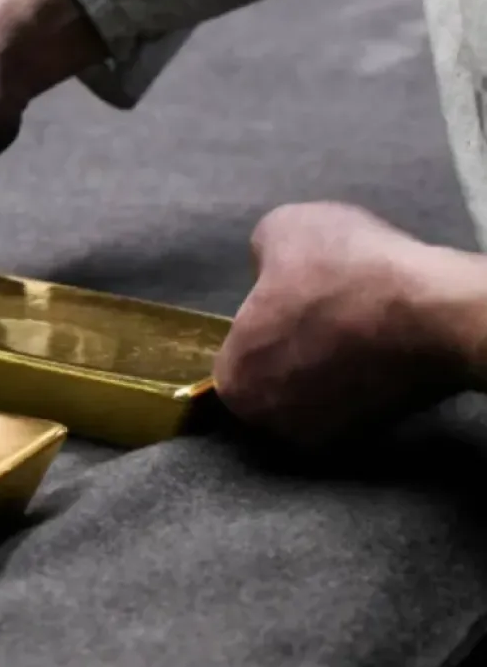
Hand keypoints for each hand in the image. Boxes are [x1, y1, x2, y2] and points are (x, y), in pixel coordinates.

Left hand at [214, 202, 484, 445]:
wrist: (431, 312)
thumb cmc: (342, 271)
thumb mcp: (282, 230)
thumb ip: (261, 257)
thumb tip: (268, 271)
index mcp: (235, 384)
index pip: (239, 356)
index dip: (263, 324)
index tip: (290, 301)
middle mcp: (272, 424)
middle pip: (276, 379)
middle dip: (294, 350)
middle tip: (324, 313)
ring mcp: (327, 436)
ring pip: (316, 393)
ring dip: (329, 365)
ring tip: (354, 326)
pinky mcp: (376, 436)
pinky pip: (356, 401)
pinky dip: (364, 378)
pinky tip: (378, 346)